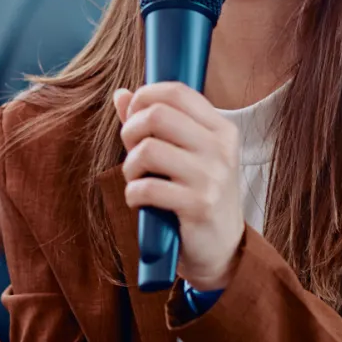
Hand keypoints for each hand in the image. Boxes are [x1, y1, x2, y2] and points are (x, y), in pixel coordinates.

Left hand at [115, 83, 244, 291]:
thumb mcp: (183, 155)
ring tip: (137, 180)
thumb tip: (120, 94)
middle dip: (130, 132)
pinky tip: (140, 201)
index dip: (144, 98)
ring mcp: (212, 177)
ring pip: (148, 150)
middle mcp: (220, 149)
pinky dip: (132, 194)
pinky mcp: (199, 206)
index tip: (134, 118)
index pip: (176, 92)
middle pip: (156, 115)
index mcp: (221, 129)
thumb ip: (152, 123)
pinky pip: (147, 187)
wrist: (221, 249)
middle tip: (133, 154)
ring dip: (130, 167)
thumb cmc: (196, 195)